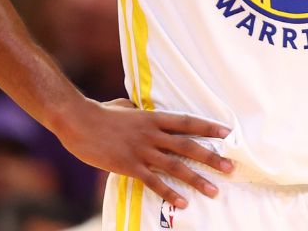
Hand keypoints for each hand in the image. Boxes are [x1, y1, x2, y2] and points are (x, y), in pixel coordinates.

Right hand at [53, 97, 234, 209]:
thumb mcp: (122, 106)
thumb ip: (134, 108)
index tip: (227, 133)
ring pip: (176, 166)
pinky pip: (153, 182)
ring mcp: (141, 150)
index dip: (208, 128)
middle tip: (230, 168)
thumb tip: (136, 106)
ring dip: (197, 179)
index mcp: (152, 118)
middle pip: (188, 146)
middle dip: (211, 157)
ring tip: (214, 190)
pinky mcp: (129, 166)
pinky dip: (169, 192)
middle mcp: (152, 134)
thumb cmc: (99, 113)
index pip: (187, 123)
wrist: (77, 121)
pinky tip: (183, 202)